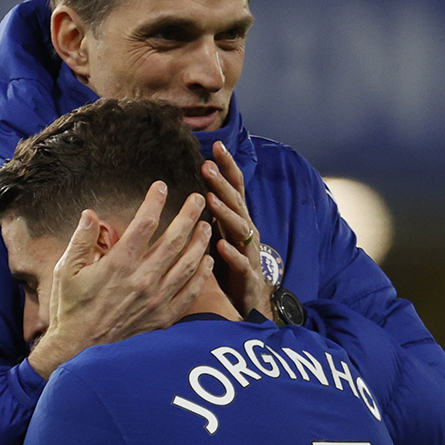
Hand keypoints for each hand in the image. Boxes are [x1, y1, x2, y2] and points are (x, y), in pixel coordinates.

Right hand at [27, 182, 213, 377]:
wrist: (78, 350)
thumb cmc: (70, 309)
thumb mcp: (65, 271)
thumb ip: (80, 240)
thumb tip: (89, 213)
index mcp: (118, 264)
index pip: (144, 224)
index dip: (154, 201)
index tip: (160, 186)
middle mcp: (142, 279)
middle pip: (174, 240)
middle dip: (188, 215)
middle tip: (197, 199)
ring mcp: (155, 300)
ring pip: (187, 265)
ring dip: (199, 242)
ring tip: (206, 226)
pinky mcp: (162, 318)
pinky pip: (189, 294)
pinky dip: (201, 276)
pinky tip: (207, 262)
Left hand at [203, 141, 273, 320]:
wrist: (252, 298)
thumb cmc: (230, 262)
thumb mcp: (220, 232)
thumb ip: (212, 212)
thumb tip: (192, 186)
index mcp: (238, 219)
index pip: (235, 188)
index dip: (227, 167)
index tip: (215, 146)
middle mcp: (246, 231)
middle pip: (236, 203)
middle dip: (221, 184)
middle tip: (207, 166)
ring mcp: (248, 251)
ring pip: (239, 228)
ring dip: (225, 213)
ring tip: (210, 200)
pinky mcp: (246, 274)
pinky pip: (239, 262)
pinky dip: (230, 253)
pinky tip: (219, 245)